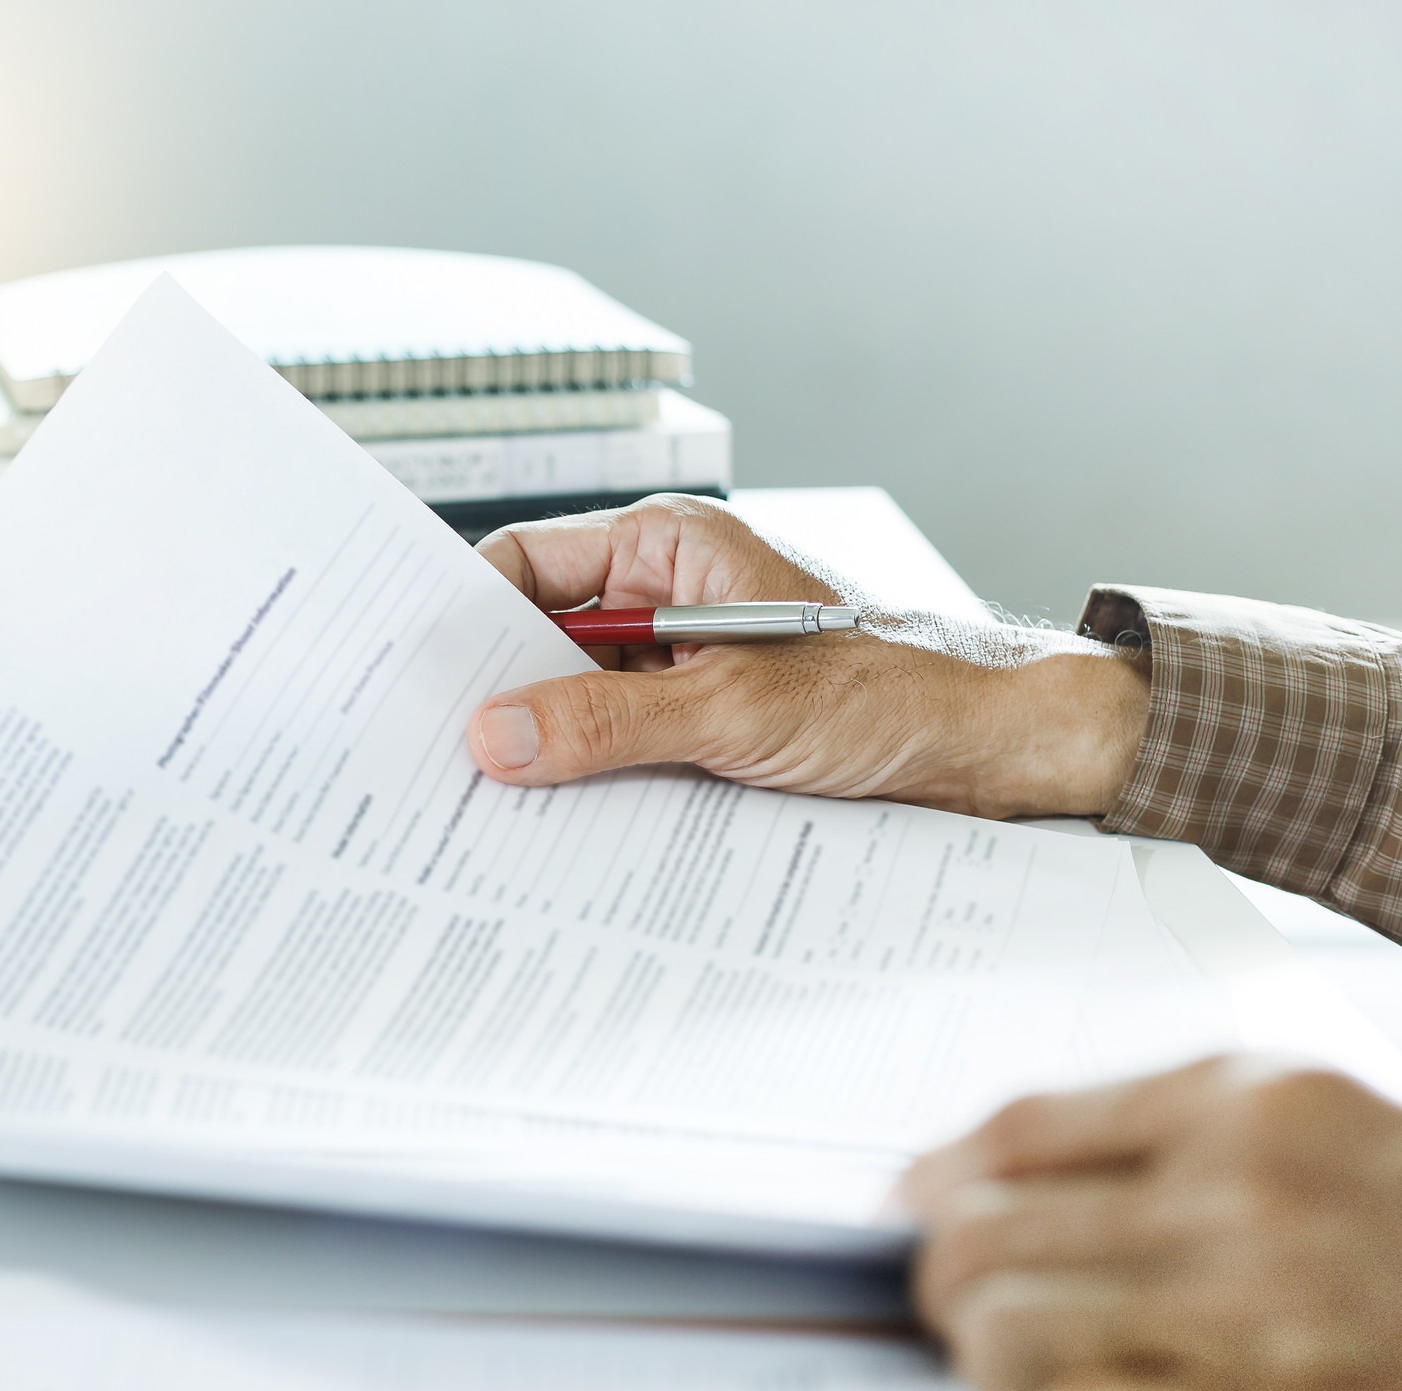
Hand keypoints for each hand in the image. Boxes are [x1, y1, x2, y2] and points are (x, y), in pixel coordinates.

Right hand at [465, 496, 1149, 818]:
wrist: (992, 754)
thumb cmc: (893, 692)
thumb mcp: (735, 709)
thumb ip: (608, 722)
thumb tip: (492, 736)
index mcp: (667, 546)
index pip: (525, 565)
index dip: (460, 619)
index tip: (409, 681)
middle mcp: (664, 597)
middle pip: (540, 642)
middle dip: (497, 700)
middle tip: (431, 762)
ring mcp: (679, 667)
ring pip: (575, 706)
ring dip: (547, 755)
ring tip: (484, 810)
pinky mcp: (700, 729)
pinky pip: (617, 752)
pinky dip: (590, 788)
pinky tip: (558, 832)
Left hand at [906, 1056, 1401, 1390]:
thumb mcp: (1364, 1134)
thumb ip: (1205, 1134)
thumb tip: (1028, 1167)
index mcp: (1254, 1103)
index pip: (1020, 1130)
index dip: (942, 1182)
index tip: (920, 1212)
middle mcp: (1231, 1195)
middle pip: (981, 1231)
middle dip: (952, 1286)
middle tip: (980, 1325)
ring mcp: (1243, 1318)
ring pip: (1001, 1330)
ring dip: (997, 1372)